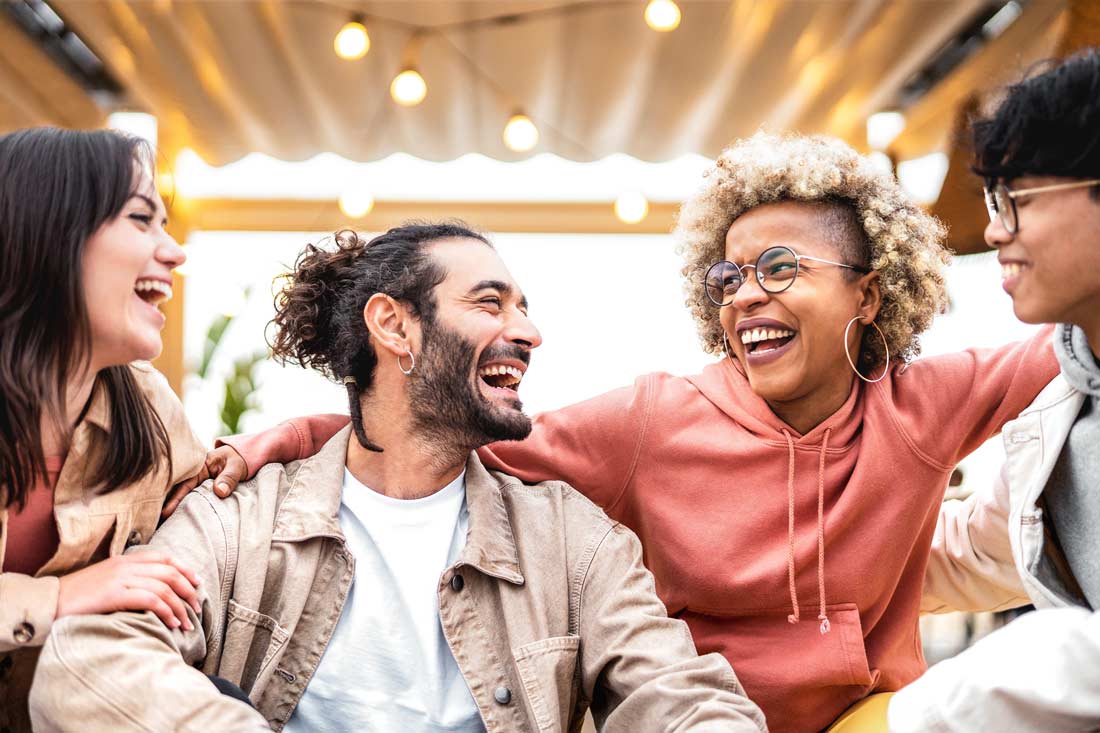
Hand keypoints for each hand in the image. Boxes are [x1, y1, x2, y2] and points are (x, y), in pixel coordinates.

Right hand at [57, 554, 201, 630]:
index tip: (197, 583)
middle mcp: (125, 565)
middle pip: (169, 571)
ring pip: (163, 586)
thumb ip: (128, 580)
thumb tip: (154, 593)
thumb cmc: (78, 598)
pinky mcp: (114, 594)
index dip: (185, 569)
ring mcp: (120, 578)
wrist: (49, 602)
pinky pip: (150, 599)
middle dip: (188, 589)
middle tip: (196, 607)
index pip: (164, 558)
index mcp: (124, 560)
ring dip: (180, 606)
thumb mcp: (106, 581)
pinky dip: (166, 611)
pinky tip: (171, 623)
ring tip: (187, 622)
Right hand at [162, 445, 247, 517]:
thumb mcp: (236, 466)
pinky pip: (191, 501)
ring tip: (162, 527)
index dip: (174, 499)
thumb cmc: (238, 460)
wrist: (243, 458)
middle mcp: (194, 477)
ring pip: (182, 498)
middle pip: (177, 493)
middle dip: (166, 507)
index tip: (166, 513)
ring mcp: (196, 485)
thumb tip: (220, 491)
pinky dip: (184, 510)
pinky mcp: (200, 491)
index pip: (184, 485)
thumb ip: (229, 477)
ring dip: (174, 511)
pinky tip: (176, 523)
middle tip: (157, 524)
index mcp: (199, 468)